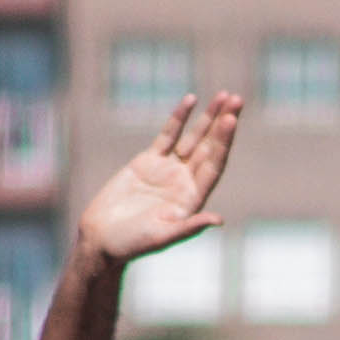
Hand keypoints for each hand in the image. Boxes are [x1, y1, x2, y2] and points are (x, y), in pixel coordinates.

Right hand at [77, 92, 240, 268]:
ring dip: (208, 117)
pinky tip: (190, 100)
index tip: (232, 119)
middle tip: (237, 99)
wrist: (101, 238)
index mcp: (193, 199)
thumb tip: (218, 220)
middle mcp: (185, 182)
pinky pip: (168, 135)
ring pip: (193, 138)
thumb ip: (188, 227)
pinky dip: (179, 118)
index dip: (224, 142)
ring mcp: (167, 170)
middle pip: (209, 147)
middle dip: (223, 123)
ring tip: (224, 96)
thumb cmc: (131, 244)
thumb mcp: (161, 236)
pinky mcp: (148, 161)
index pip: (214, 165)